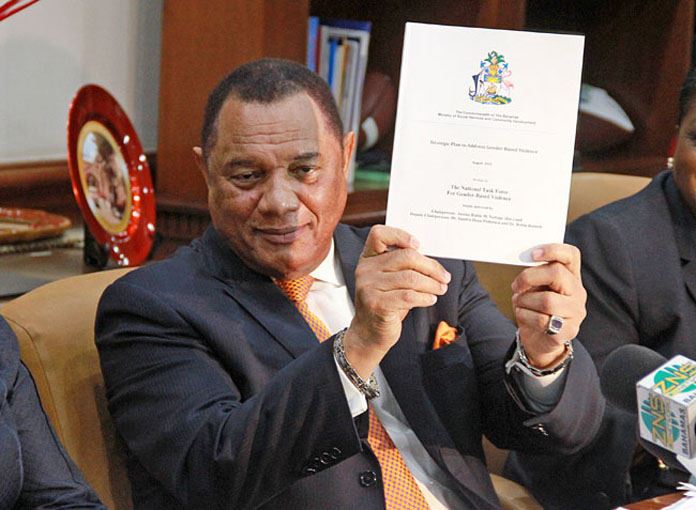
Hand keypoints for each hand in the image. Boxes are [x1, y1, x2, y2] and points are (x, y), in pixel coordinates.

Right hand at [343, 225, 450, 378]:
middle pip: (405, 256)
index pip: (378, 234)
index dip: (400, 235)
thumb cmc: (384, 302)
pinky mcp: (377, 304)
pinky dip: (425, 297)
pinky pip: (409, 296)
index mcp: (368, 258)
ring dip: (432, 284)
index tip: (418, 245)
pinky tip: (431, 299)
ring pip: (411, 278)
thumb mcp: (388, 280)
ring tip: (441, 288)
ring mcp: (369, 287)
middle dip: (430, 266)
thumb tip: (432, 260)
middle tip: (444, 276)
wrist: (368, 332)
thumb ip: (401, 266)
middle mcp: (365, 269)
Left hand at [511, 244, 585, 368]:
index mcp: (571, 277)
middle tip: (516, 285)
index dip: (552, 250)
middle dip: (529, 277)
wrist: (540, 340)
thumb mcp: (536, 289)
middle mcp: (577, 292)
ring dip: (525, 301)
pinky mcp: (568, 331)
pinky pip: (541, 320)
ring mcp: (576, 312)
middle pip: (557, 274)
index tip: (532, 254)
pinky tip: (523, 315)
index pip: (571, 255)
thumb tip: (523, 265)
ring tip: (520, 303)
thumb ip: (535, 276)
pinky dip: (524, 315)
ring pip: (547, 300)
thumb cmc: (536, 309)